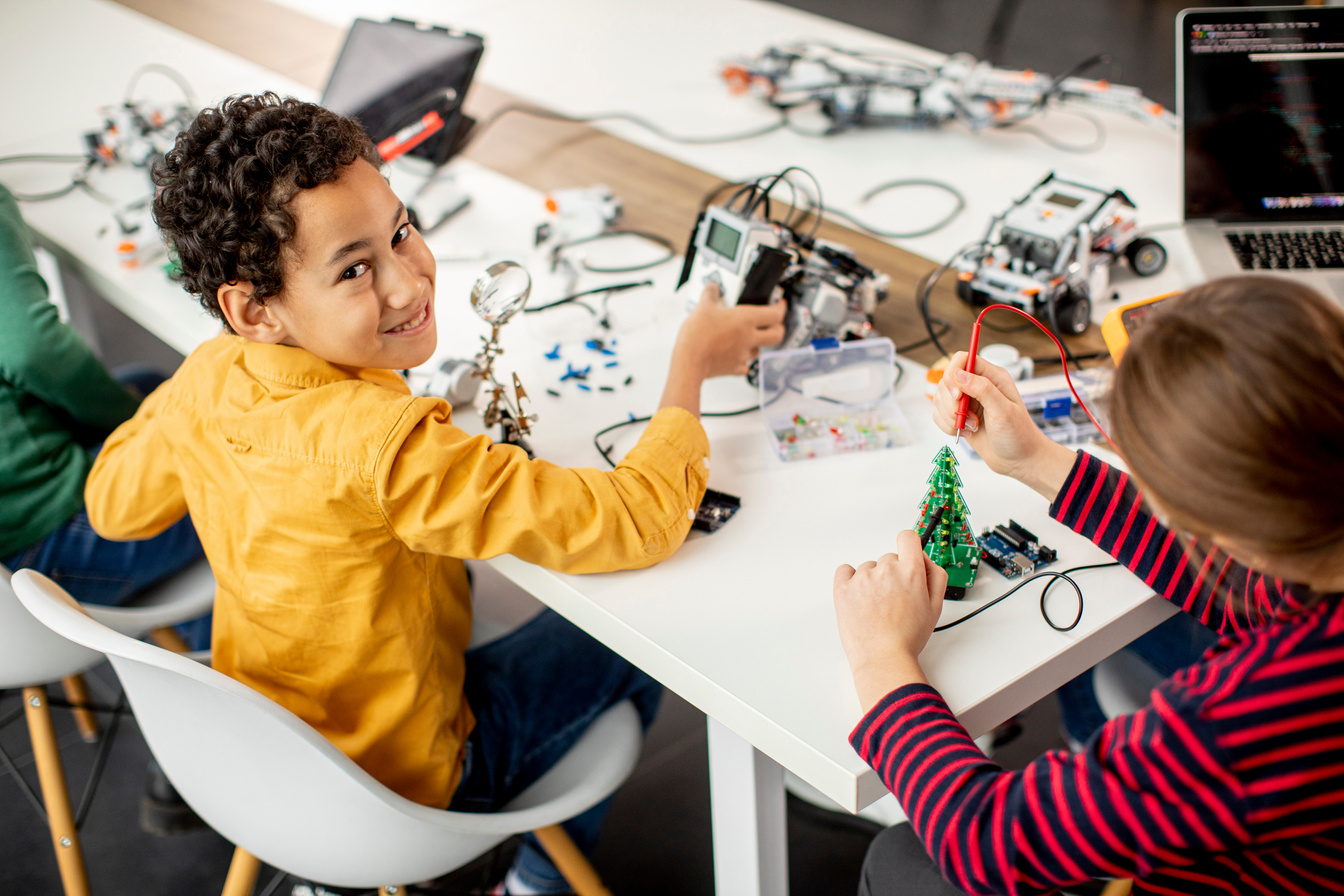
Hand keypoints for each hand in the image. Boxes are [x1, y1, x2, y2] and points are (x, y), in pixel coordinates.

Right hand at [674, 282, 786, 377]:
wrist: (689, 361)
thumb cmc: (698, 335)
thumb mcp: (703, 307)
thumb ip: (710, 295)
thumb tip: (712, 287)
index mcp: (746, 320)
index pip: (775, 314)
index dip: (781, 308)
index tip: (780, 304)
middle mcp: (749, 338)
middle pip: (777, 335)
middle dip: (779, 328)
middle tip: (775, 323)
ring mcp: (742, 355)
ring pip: (760, 350)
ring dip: (758, 344)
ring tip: (750, 339)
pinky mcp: (733, 368)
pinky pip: (744, 367)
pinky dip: (743, 362)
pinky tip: (736, 358)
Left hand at [833, 530, 946, 710]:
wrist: (883, 658)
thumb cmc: (908, 638)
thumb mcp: (935, 607)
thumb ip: (935, 577)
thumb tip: (925, 559)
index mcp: (911, 572)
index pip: (908, 537)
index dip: (909, 546)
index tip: (906, 556)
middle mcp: (887, 570)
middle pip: (889, 558)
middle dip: (892, 575)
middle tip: (894, 600)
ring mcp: (862, 578)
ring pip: (868, 568)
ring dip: (872, 582)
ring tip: (876, 608)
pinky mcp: (843, 587)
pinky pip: (844, 571)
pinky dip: (849, 580)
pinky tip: (858, 598)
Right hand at [931, 352, 1074, 500]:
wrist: (1018, 460)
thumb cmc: (1018, 435)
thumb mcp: (1003, 411)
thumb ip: (983, 389)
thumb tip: (959, 374)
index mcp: (992, 377)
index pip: (962, 359)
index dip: (953, 374)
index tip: (958, 395)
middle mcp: (977, 386)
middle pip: (946, 380)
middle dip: (952, 403)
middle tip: (969, 417)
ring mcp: (967, 401)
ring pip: (939, 399)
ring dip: (951, 417)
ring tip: (973, 427)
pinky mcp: (959, 416)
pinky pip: (938, 415)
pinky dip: (947, 427)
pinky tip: (967, 433)